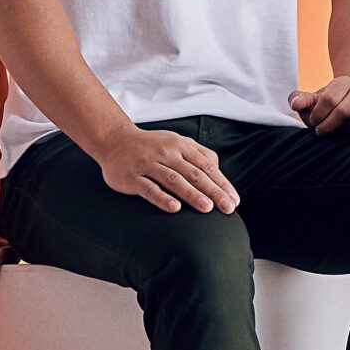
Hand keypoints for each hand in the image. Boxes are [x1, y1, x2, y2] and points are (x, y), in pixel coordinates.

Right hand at [87, 124, 239, 213]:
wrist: (114, 140)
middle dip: (213, 191)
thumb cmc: (151, 146)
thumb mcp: (176, 143)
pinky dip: (162, 198)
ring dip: (192, 194)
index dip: (222, 184)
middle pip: (194, 174)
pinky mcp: (132, 177)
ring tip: (207, 208)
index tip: (234, 201)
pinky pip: (149, 188)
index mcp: (180, 145)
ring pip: (173, 180)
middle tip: (227, 208)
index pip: (206, 166)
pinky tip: (175, 208)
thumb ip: (198, 153)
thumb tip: (218, 170)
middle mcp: (166, 153)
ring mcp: (148, 164)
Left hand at [287, 76, 349, 133]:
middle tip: (319, 130)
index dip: (317, 114)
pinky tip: (342, 134)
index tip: (313, 121)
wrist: (346, 109)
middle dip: (327, 125)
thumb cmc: (325, 106)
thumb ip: (300, 99)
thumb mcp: (311, 100)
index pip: (329, 99)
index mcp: (342, 83)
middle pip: (343, 111)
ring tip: (331, 132)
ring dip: (339, 130)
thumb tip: (295, 104)